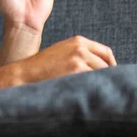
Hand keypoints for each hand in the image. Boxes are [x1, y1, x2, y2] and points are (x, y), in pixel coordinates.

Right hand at [0, 35, 116, 97]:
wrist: (24, 74)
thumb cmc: (42, 68)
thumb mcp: (62, 53)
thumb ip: (81, 56)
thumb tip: (104, 70)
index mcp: (78, 41)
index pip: (106, 52)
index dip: (111, 66)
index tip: (110, 77)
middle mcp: (81, 47)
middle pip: (107, 65)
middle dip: (106, 78)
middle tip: (103, 90)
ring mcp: (79, 58)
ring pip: (102, 74)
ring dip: (100, 85)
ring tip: (94, 94)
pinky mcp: (77, 69)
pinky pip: (94, 81)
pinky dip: (93, 89)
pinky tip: (86, 95)